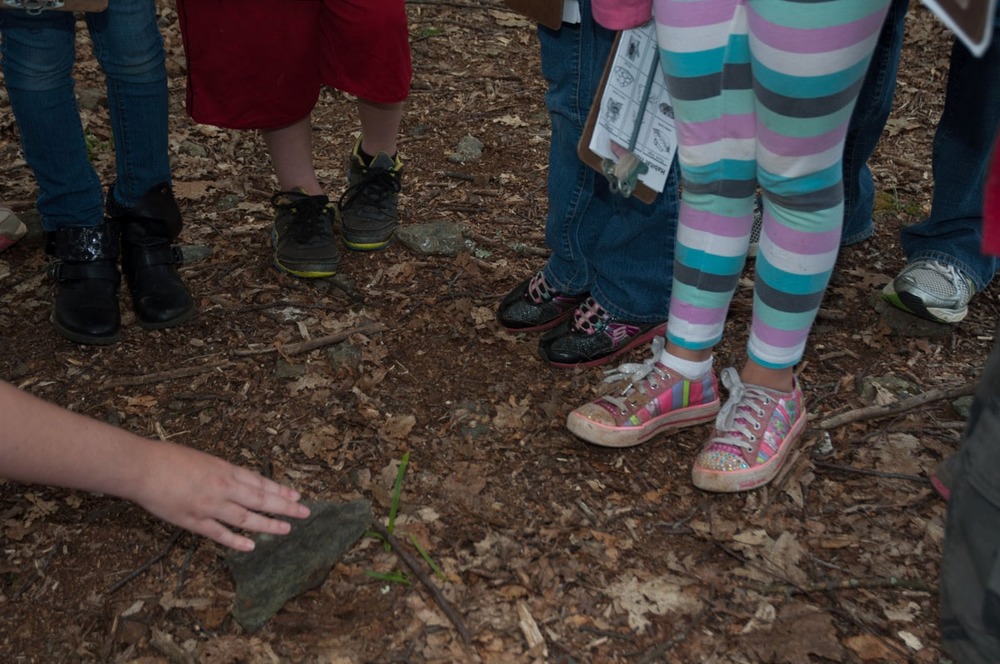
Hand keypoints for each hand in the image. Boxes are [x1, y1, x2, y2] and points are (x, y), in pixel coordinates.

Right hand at [131, 442, 309, 550]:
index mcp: (224, 469)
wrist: (142, 467)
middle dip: (284, 506)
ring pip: (245, 518)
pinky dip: (236, 540)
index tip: (296, 496)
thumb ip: (221, 472)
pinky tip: (251, 545)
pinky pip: (219, 534)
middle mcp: (223, 487)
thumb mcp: (203, 459)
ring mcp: (209, 505)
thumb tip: (237, 481)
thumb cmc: (168, 458)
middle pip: (260, 498)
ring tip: (286, 529)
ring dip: (268, 524)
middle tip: (304, 512)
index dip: (279, 490)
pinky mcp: (193, 521)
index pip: (260, 481)